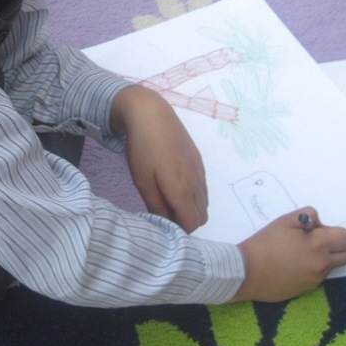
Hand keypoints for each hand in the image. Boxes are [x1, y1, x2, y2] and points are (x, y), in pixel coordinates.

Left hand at [110, 85, 207, 231]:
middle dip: (185, 222)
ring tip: (167, 199)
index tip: (161, 226)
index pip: (191, 225)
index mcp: (183, 190)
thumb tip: (166, 225)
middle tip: (163, 215)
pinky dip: (193, 195)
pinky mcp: (199, 161)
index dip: (178, 231)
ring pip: (203, 202)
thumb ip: (156, 207)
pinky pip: (202, 188)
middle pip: (201, 217)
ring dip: (190, 208)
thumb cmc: (142, 149)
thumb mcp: (143, 182)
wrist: (152, 114)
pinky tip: (174, 184)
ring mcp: (200, 171)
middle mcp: (197, 183)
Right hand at [233, 208, 345, 302]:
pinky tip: (292, 265)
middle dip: (339, 246)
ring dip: (325, 257)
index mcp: (319, 244)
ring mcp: (316, 279)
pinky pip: (319, 276)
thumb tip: (318, 223)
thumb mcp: (284, 221)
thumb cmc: (265, 243)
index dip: (336, 232)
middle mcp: (323, 264)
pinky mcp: (308, 289)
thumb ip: (307, 216)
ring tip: (299, 253)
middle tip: (317, 241)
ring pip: (333, 265)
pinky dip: (312, 269)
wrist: (247, 271)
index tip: (318, 230)